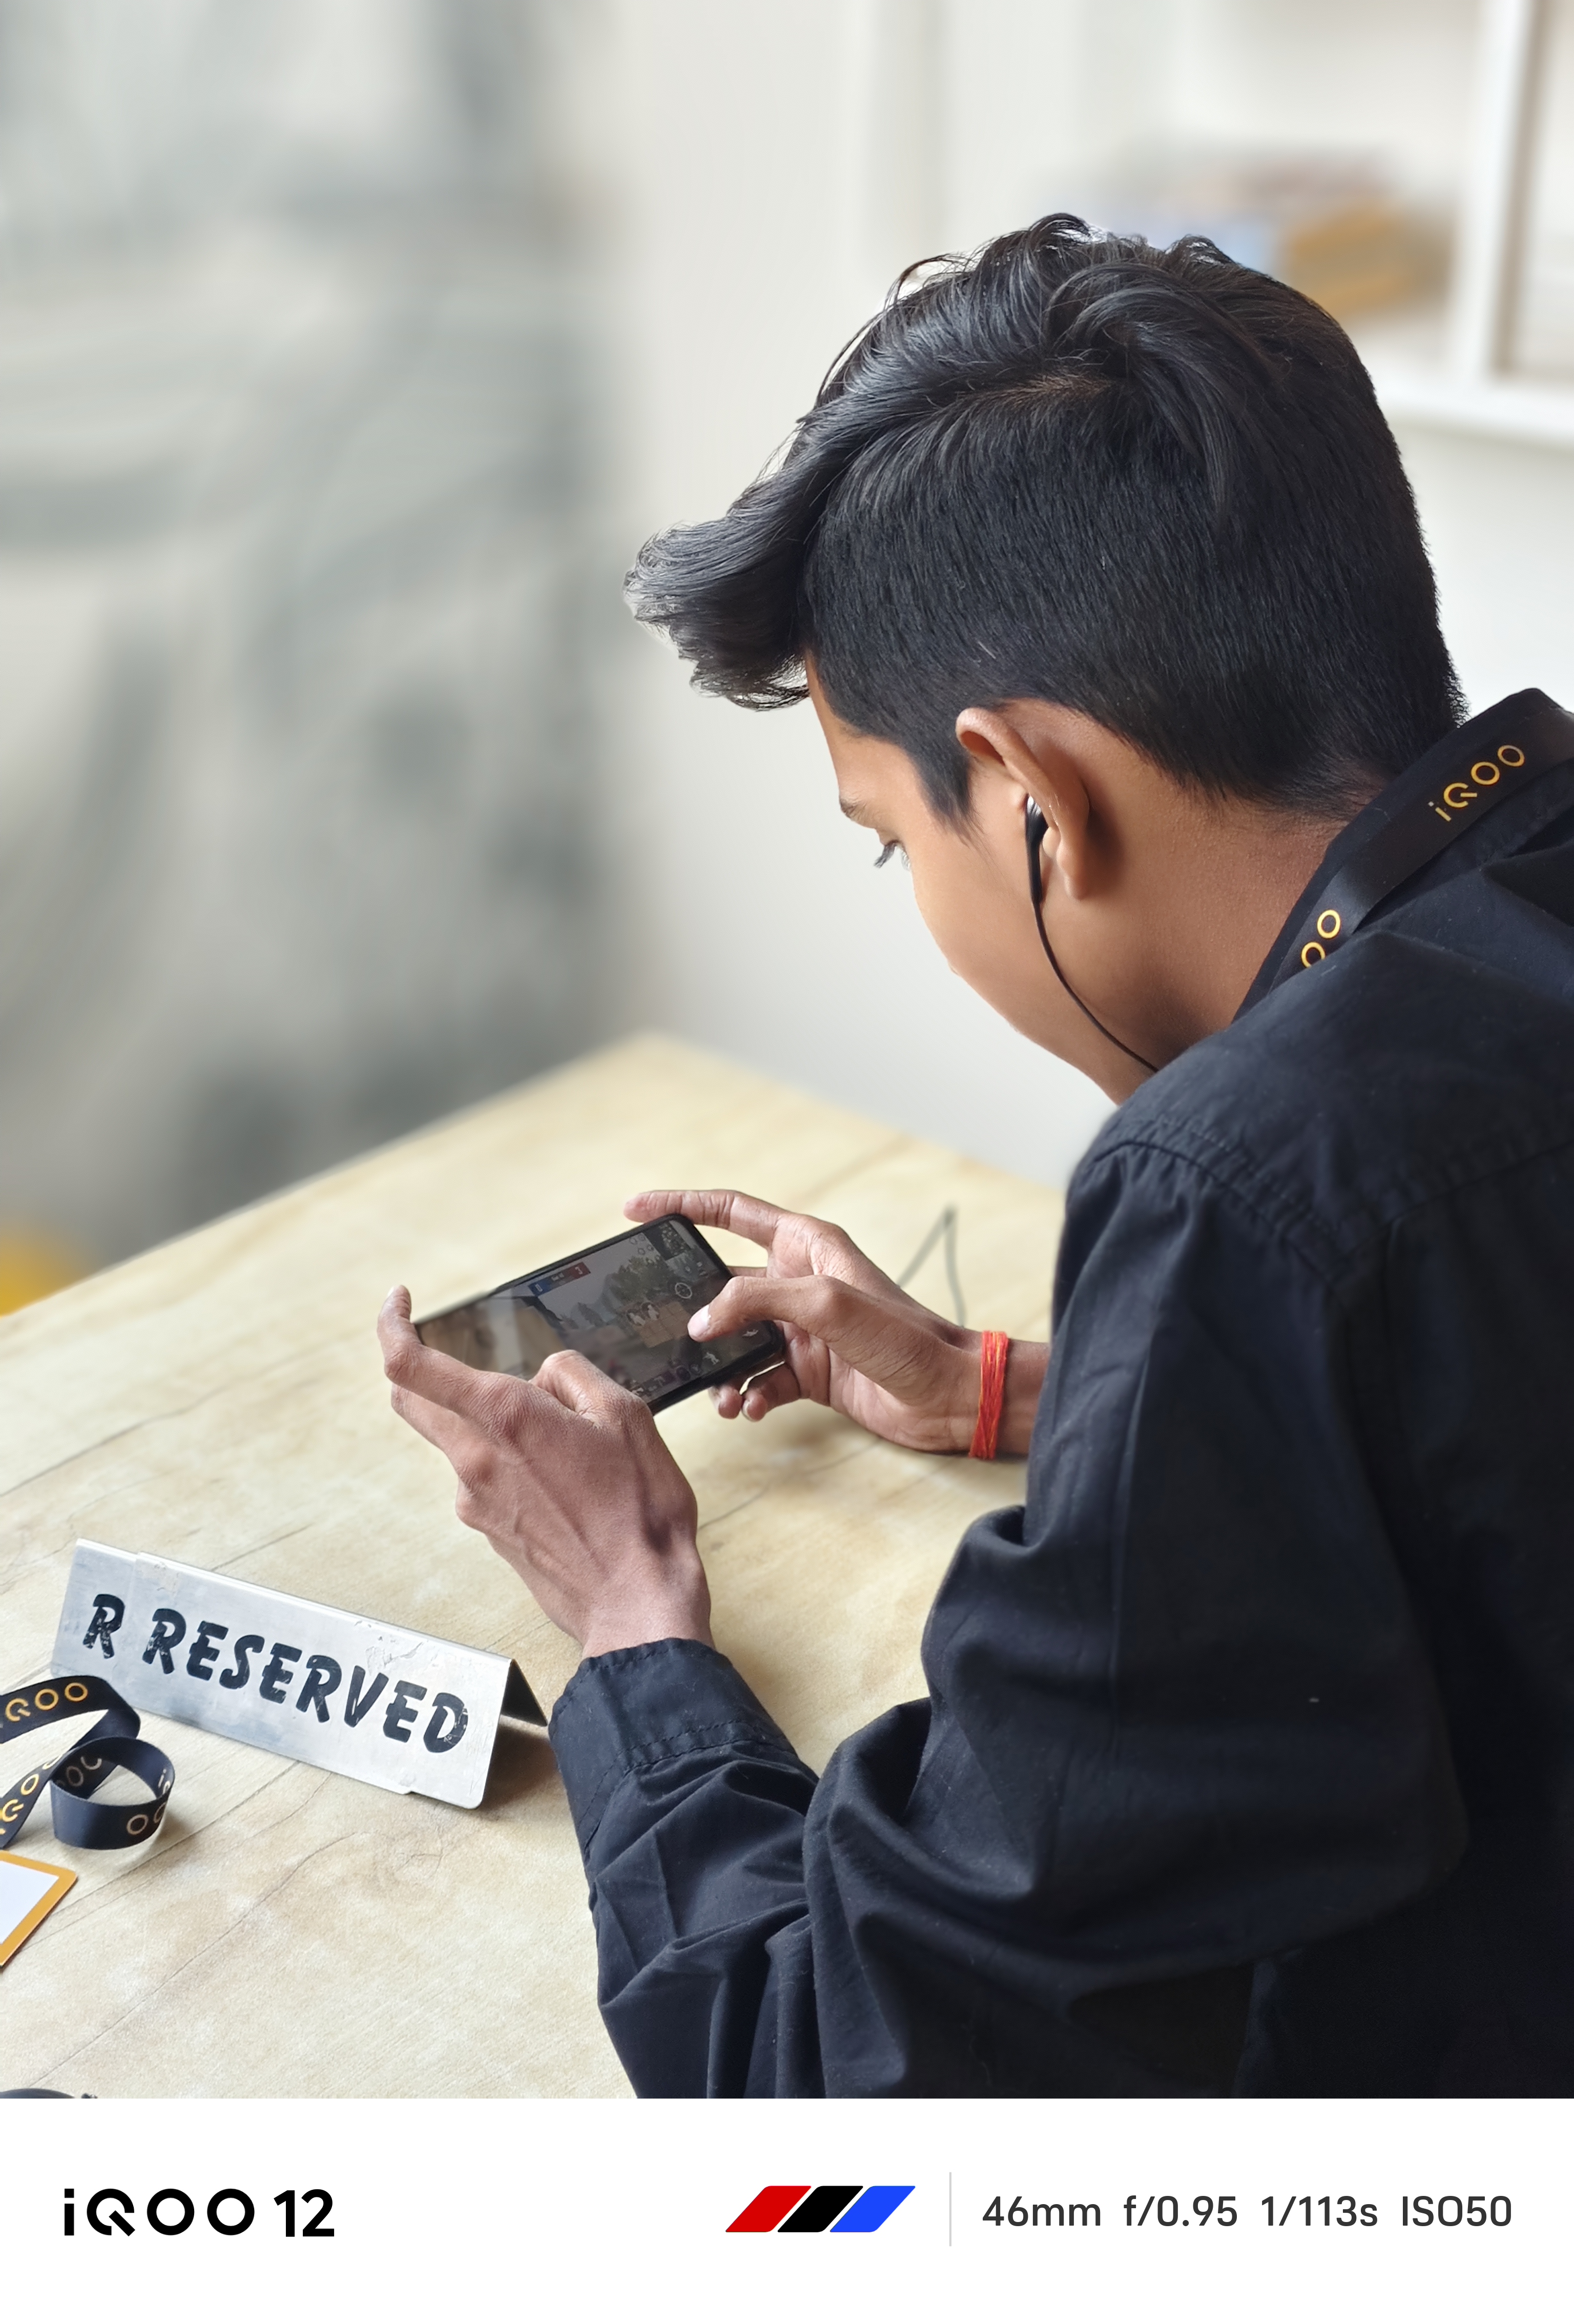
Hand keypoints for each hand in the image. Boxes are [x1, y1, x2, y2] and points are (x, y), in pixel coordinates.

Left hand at [378, 1288, 711, 1657]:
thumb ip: (573, 1376)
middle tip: (451, 1351)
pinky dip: (508, 1462)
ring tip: (564, 1440)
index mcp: (506, 1419)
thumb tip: (544, 1375)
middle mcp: (477, 1460)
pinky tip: (562, 1479)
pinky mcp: (489, 1531)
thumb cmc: (640, 1514)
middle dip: (419, 1368)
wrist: (637, 1605)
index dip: (392, 1326)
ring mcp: (476, 1501)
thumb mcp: (626, 1416)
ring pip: (459, 1439)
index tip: (399, 1302)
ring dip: (487, 1421)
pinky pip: (484, 1478)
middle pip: (414, 1402)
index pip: (411, 1365)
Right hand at [623, 1189, 1045, 1455]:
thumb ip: (756, 1301)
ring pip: (734, 1340)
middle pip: (722, 1283)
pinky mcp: (808, 1370)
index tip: (634, 1210)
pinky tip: (751, 1408)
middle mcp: (797, 1281)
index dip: (681, 1205)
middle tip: (655, 1326)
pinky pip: (757, 1378)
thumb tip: (701, 1321)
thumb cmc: (904, 1336)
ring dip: (718, 1367)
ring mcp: (801, 1328)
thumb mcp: (825, 1303)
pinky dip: (747, 1395)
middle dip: (689, 1308)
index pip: (730, 1211)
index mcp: (805, 1245)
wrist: (947, 1395)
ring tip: (719, 1392)